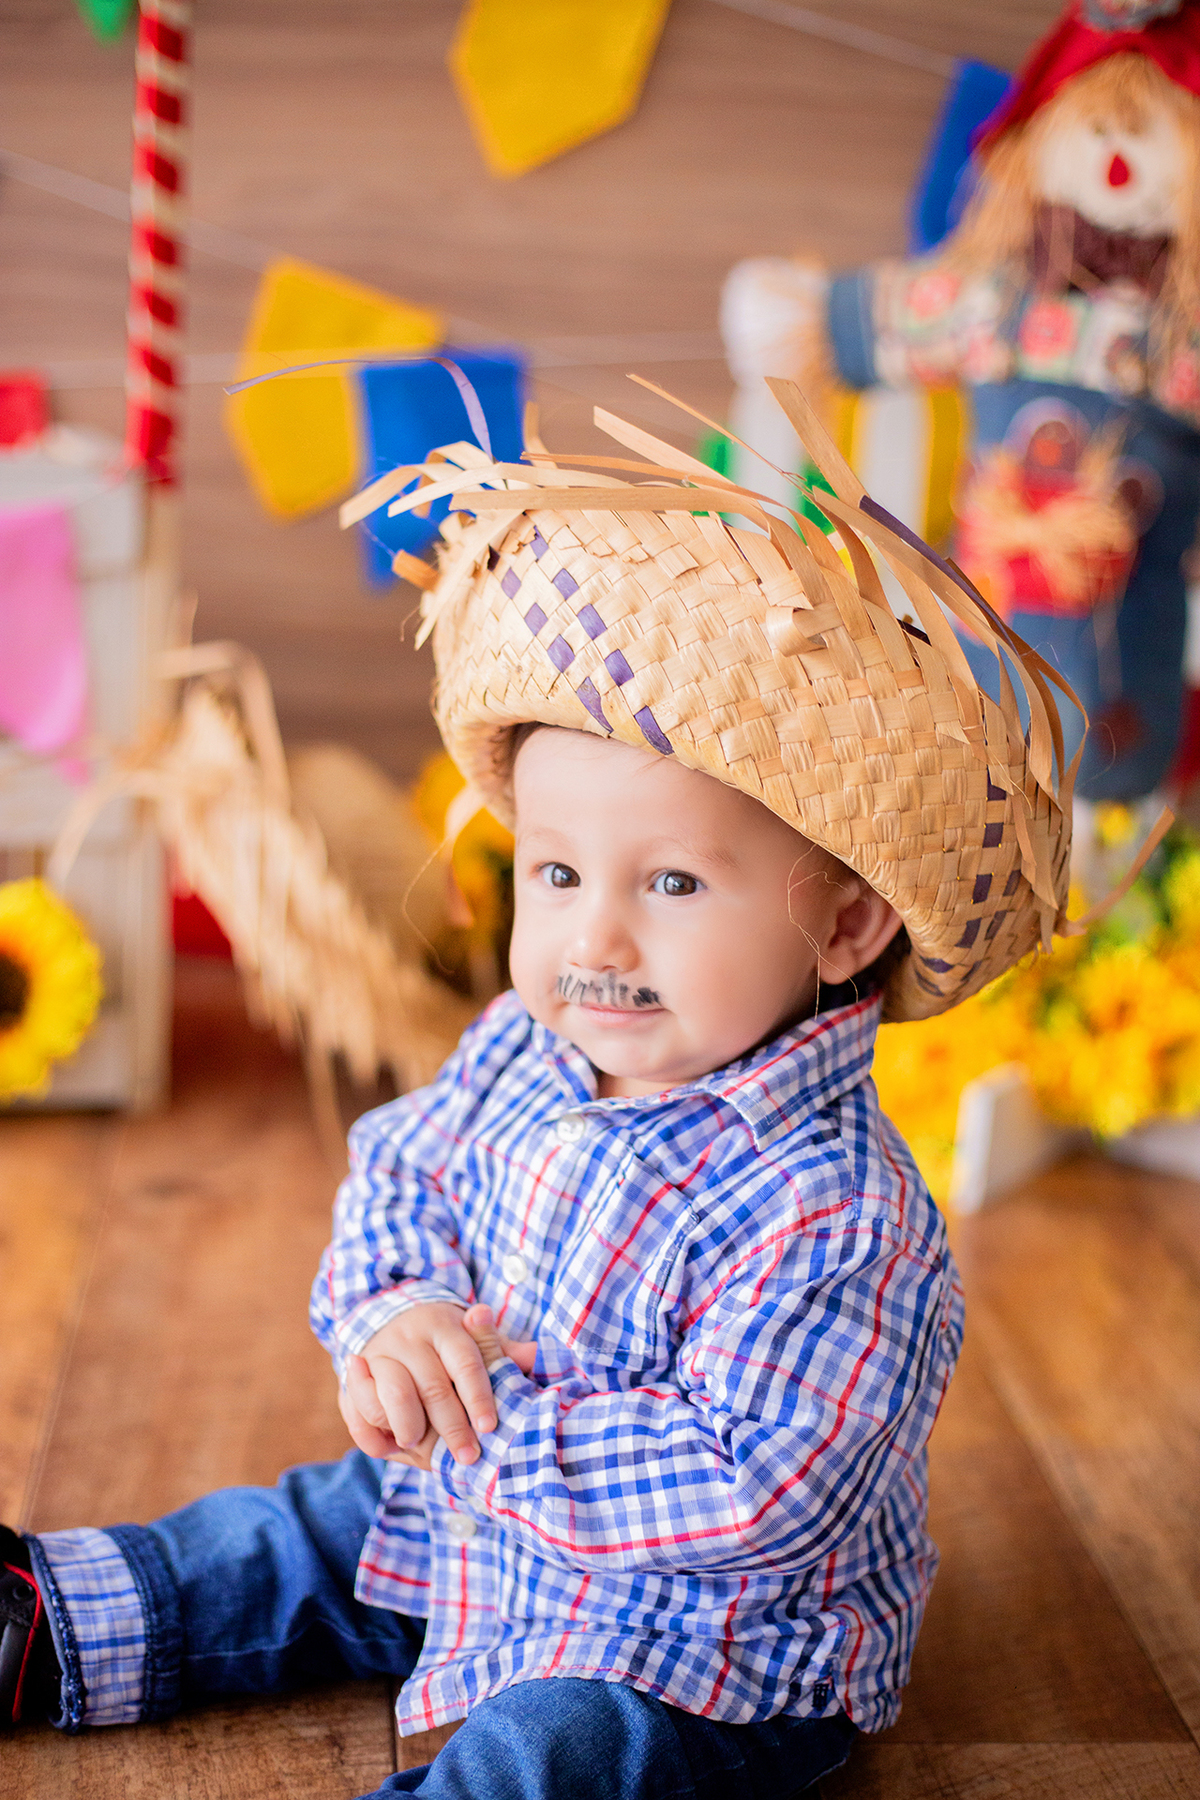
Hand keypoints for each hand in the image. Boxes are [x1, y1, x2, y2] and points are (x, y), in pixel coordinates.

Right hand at [338, 1303, 538, 1470]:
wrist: (391, 1320)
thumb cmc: (444, 1344)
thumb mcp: (472, 1340)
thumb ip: (501, 1352)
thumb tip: (536, 1354)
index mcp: (446, 1327)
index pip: (466, 1362)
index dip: (479, 1396)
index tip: (490, 1427)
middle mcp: (411, 1337)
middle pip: (433, 1386)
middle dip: (452, 1427)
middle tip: (468, 1456)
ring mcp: (379, 1353)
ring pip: (393, 1392)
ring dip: (408, 1425)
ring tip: (418, 1445)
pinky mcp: (354, 1373)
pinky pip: (357, 1405)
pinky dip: (371, 1429)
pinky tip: (390, 1443)